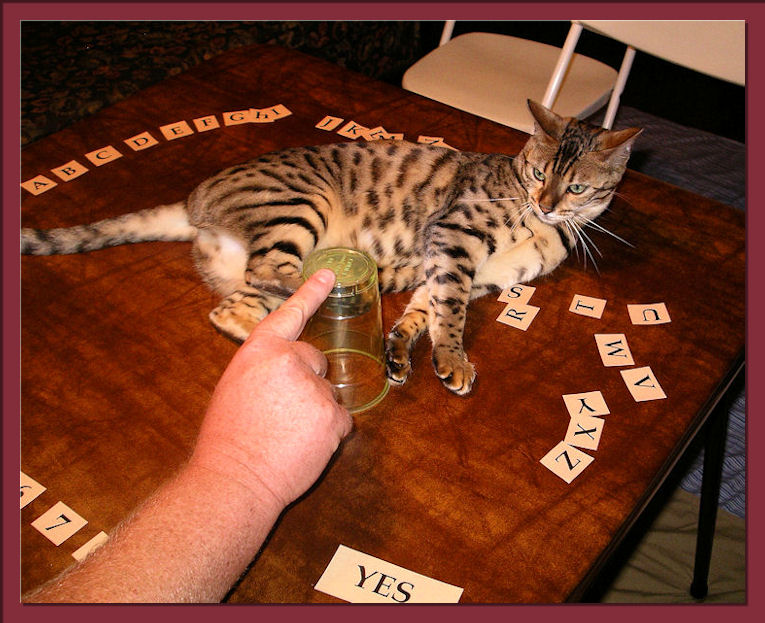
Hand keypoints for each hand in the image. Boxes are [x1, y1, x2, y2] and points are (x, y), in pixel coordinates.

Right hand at [190, 268, 352, 509]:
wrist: (234, 480)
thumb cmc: (227, 439)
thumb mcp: (235, 388)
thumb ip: (264, 369)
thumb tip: (285, 371)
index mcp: (259, 351)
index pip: (290, 315)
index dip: (311, 293)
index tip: (331, 275)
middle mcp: (290, 361)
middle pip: (316, 360)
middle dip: (306, 381)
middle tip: (282, 413)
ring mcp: (315, 388)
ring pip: (327, 393)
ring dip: (315, 411)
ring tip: (287, 435)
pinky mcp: (333, 417)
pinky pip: (340, 419)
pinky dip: (328, 433)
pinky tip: (303, 446)